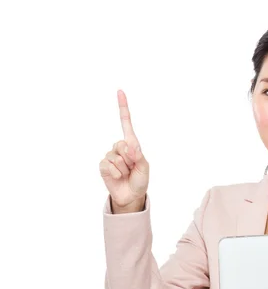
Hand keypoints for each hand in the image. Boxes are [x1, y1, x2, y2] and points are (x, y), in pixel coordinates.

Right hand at [98, 89, 149, 208]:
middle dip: (130, 159)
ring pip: (116, 157)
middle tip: (132, 168)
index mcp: (131, 145)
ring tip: (126, 174)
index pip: (126, 123)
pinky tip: (119, 177)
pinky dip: (116, 173)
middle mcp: (119, 148)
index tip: (120, 92)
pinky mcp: (103, 166)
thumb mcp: (144, 167)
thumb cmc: (140, 180)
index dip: (123, 108)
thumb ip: (138, 155)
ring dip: (124, 168)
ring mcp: (110, 156)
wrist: (131, 196)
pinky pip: (108, 165)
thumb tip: (131, 146)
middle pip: (122, 144)